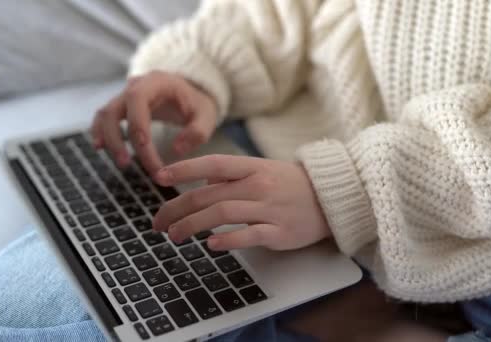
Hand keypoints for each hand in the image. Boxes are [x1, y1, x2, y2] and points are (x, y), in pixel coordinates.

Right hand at [91, 71, 217, 174]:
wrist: (191, 93)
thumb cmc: (198, 104)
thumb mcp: (207, 116)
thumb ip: (197, 132)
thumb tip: (177, 150)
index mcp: (156, 82)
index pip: (137, 99)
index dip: (135, 123)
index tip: (143, 148)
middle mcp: (135, 86)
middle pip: (114, 109)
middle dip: (117, 138)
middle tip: (127, 164)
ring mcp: (125, 95)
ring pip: (105, 115)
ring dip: (107, 139)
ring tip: (120, 162)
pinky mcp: (121, 107)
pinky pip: (104, 118)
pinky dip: (100, 133)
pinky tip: (101, 149)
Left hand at [152, 155, 331, 250]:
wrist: (332, 198)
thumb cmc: (291, 184)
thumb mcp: (262, 170)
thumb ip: (231, 175)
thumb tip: (201, 184)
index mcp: (253, 167)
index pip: (213, 163)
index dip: (184, 169)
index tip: (159, 177)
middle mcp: (259, 185)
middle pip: (209, 195)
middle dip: (177, 208)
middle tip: (158, 222)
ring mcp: (270, 209)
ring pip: (223, 214)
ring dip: (193, 225)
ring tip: (174, 235)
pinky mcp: (280, 232)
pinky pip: (250, 235)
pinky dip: (229, 240)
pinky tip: (211, 244)